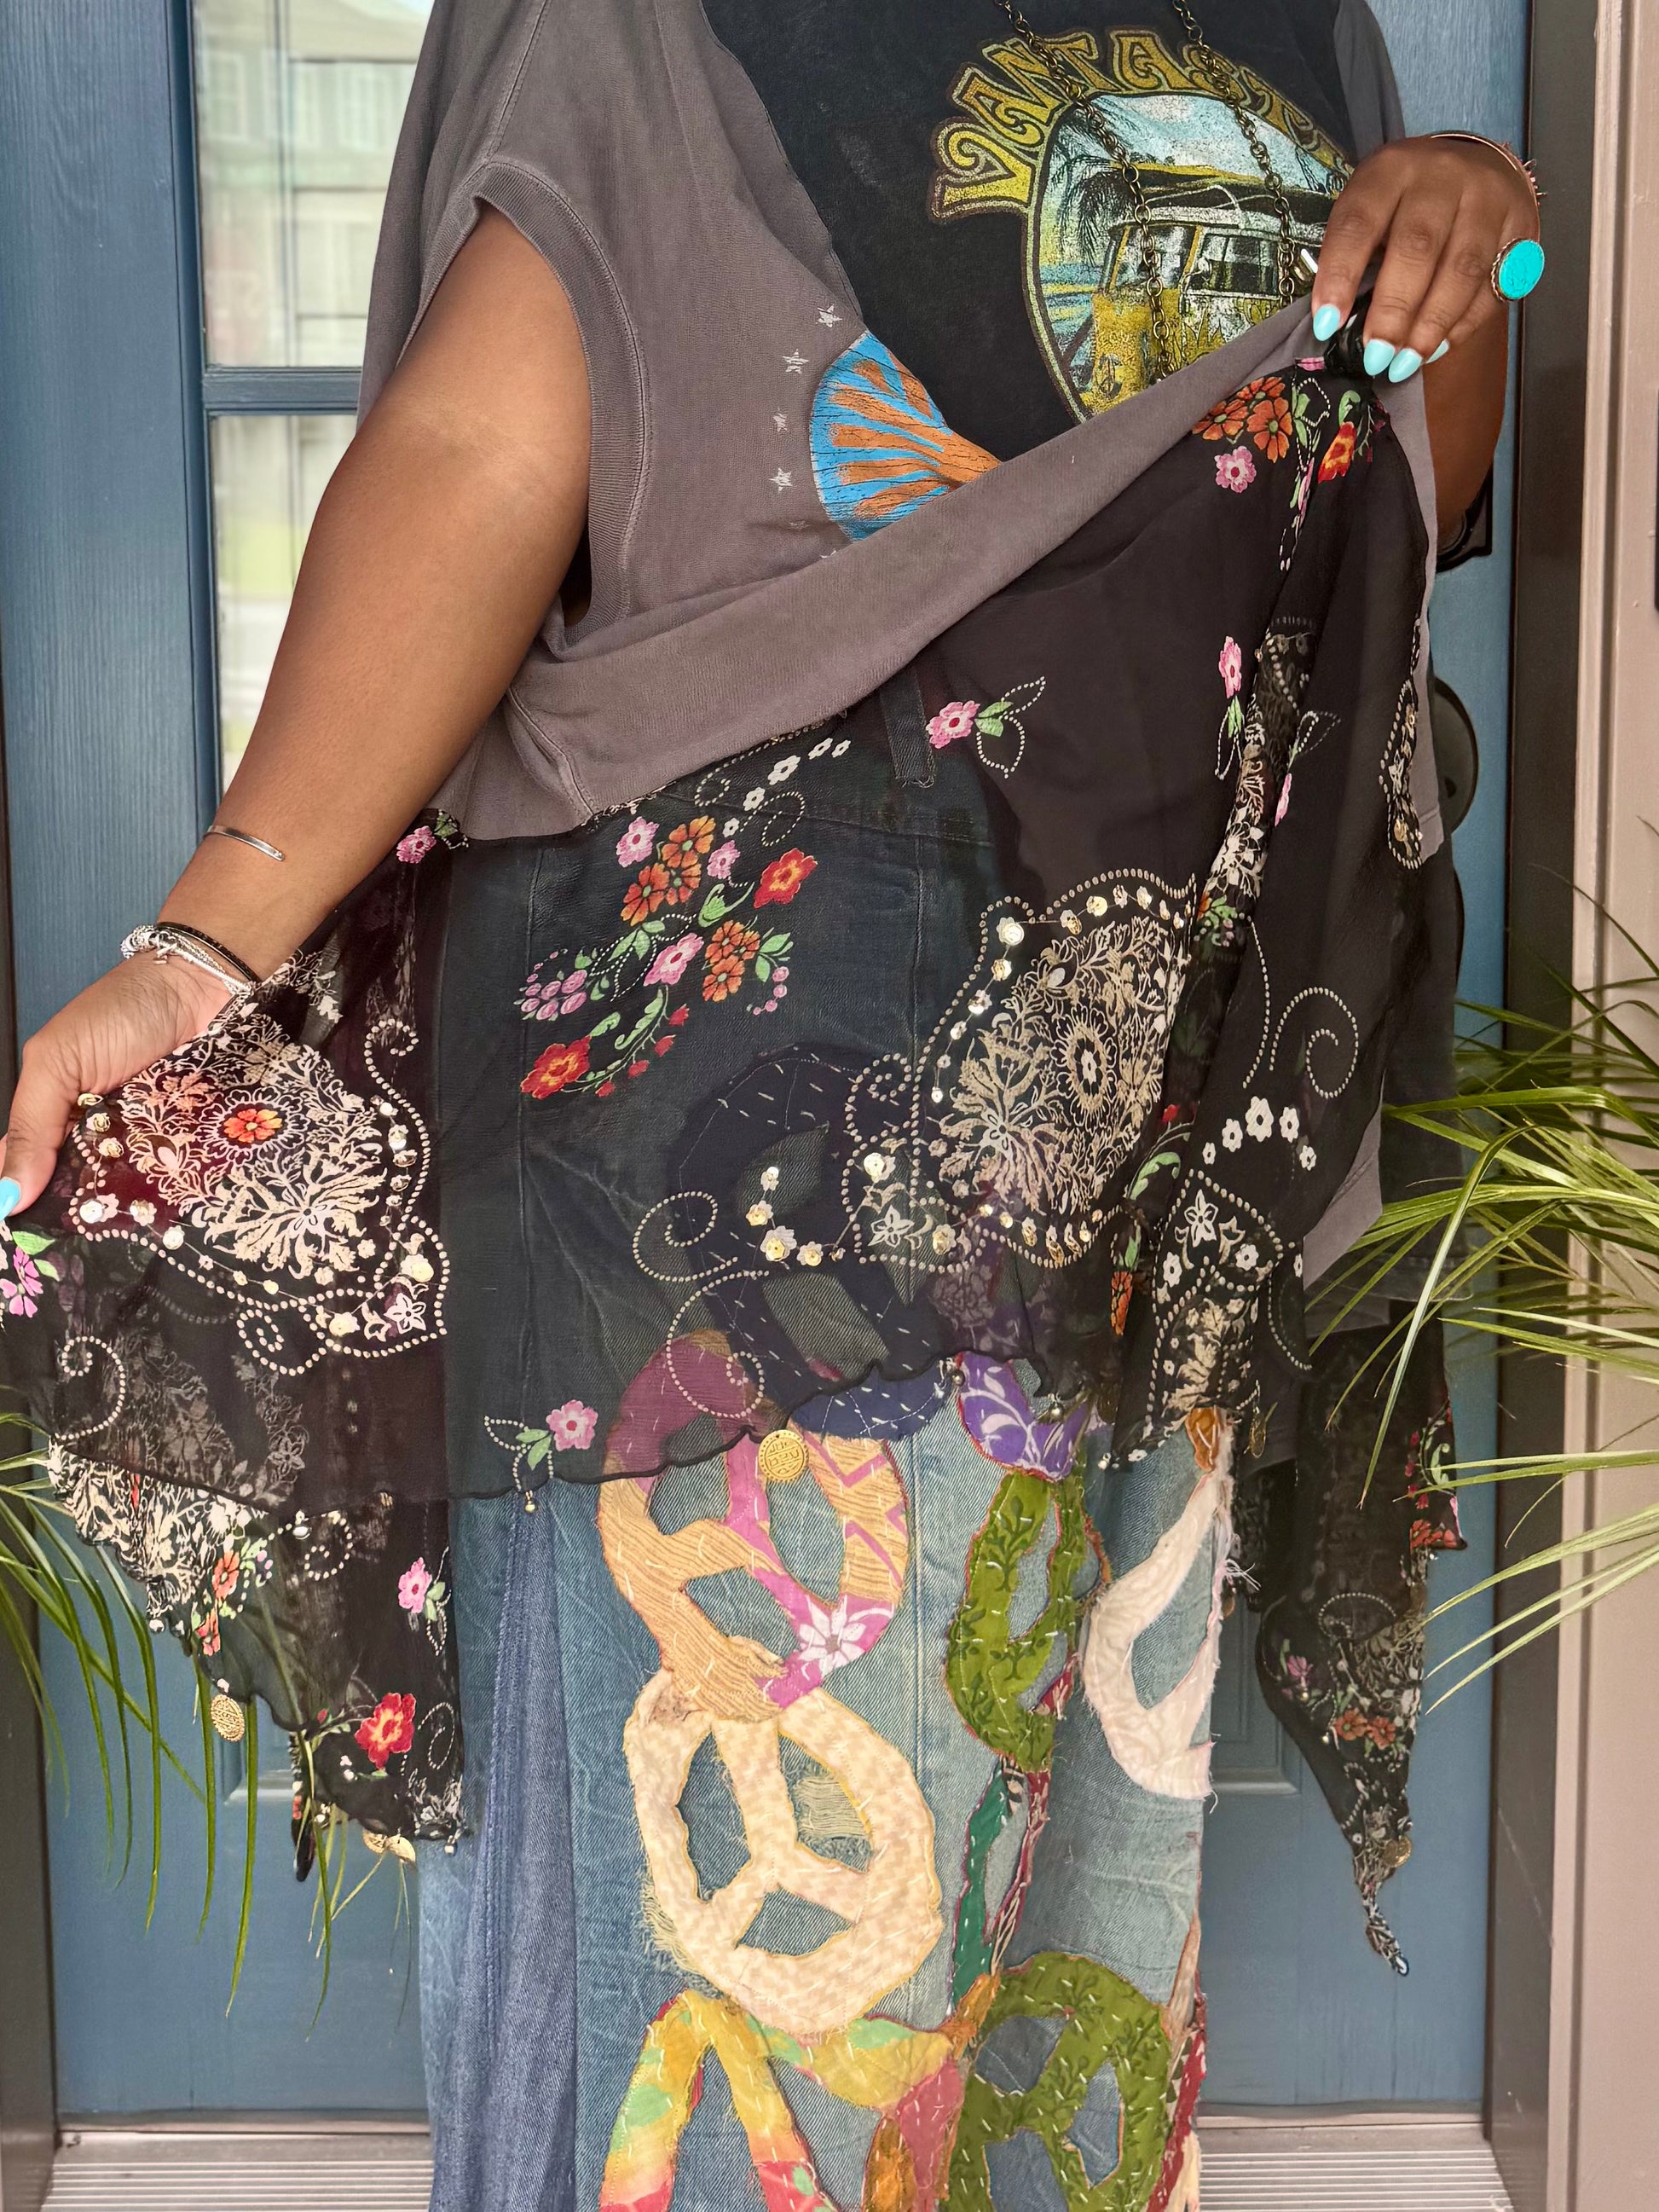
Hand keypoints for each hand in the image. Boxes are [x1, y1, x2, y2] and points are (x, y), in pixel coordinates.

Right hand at [0, 957, 232, 1218]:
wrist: (197, 988)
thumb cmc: (121, 1012)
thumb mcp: (58, 1061)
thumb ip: (30, 1124)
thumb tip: (6, 1195)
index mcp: (54, 1113)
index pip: (29, 1167)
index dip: (25, 1198)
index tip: (23, 1233)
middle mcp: (96, 1134)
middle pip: (77, 1189)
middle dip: (75, 1212)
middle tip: (69, 1240)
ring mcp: (141, 1143)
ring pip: (122, 1193)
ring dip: (116, 1209)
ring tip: (107, 1234)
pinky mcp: (183, 1145)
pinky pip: (168, 1180)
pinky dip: (160, 1192)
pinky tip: (151, 1215)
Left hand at [1311, 136, 1538, 381]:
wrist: (1475, 168)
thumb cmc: (1408, 202)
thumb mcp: (1373, 209)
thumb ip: (1357, 255)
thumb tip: (1337, 326)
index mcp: (1391, 169)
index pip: (1360, 221)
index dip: (1340, 275)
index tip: (1327, 325)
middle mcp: (1442, 175)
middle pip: (1418, 247)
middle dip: (1393, 311)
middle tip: (1375, 357)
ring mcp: (1488, 197)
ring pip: (1463, 269)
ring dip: (1431, 325)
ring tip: (1405, 363)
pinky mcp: (1521, 224)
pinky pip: (1494, 283)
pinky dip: (1464, 324)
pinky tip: (1437, 347)